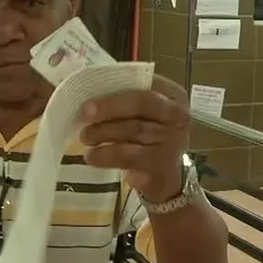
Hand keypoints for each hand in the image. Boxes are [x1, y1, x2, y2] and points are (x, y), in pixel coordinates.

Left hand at [79, 75, 188, 202]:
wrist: (165, 178)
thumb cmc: (149, 138)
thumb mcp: (143, 115)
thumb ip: (125, 101)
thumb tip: (90, 93)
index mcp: (172, 95)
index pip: (144, 84)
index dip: (116, 90)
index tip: (89, 93)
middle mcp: (177, 116)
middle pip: (142, 104)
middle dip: (110, 107)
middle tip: (85, 114)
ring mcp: (173, 141)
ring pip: (134, 130)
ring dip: (103, 132)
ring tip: (85, 137)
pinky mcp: (162, 164)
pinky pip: (129, 156)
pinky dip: (106, 155)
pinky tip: (91, 157)